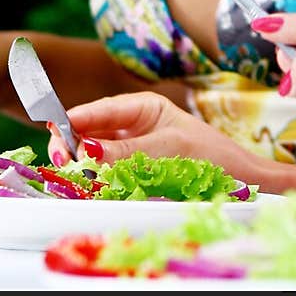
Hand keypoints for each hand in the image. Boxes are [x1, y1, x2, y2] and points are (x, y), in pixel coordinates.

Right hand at [47, 91, 267, 180]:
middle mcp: (133, 127)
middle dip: (72, 143)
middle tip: (60, 158)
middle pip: (92, 132)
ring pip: (95, 156)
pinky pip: (106, 177)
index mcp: (144, 109)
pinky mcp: (133, 177)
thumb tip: (86, 150)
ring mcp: (132, 152)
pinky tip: (85, 186)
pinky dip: (94, 182)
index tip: (55, 127)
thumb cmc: (211, 156)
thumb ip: (127, 153)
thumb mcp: (168, 150)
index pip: (102, 110)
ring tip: (67, 173)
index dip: (76, 119)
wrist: (241, 181)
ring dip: (80, 164)